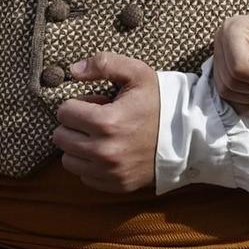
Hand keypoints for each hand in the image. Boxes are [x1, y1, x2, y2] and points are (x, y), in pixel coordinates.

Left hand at [52, 52, 161, 193]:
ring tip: (100, 136)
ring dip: (78, 146)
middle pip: (60, 137)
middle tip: (96, 119)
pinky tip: (108, 152)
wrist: (187, 135)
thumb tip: (74, 70)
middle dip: (74, 125)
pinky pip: (84, 176)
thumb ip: (104, 63)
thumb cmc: (159, 102)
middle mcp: (104, 151)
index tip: (96, 104)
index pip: (64, 112)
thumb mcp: (137, 73)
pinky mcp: (115, 185)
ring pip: (68, 159)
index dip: (77, 104)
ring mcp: (110, 171)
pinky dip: (90, 164)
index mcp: (107, 122)